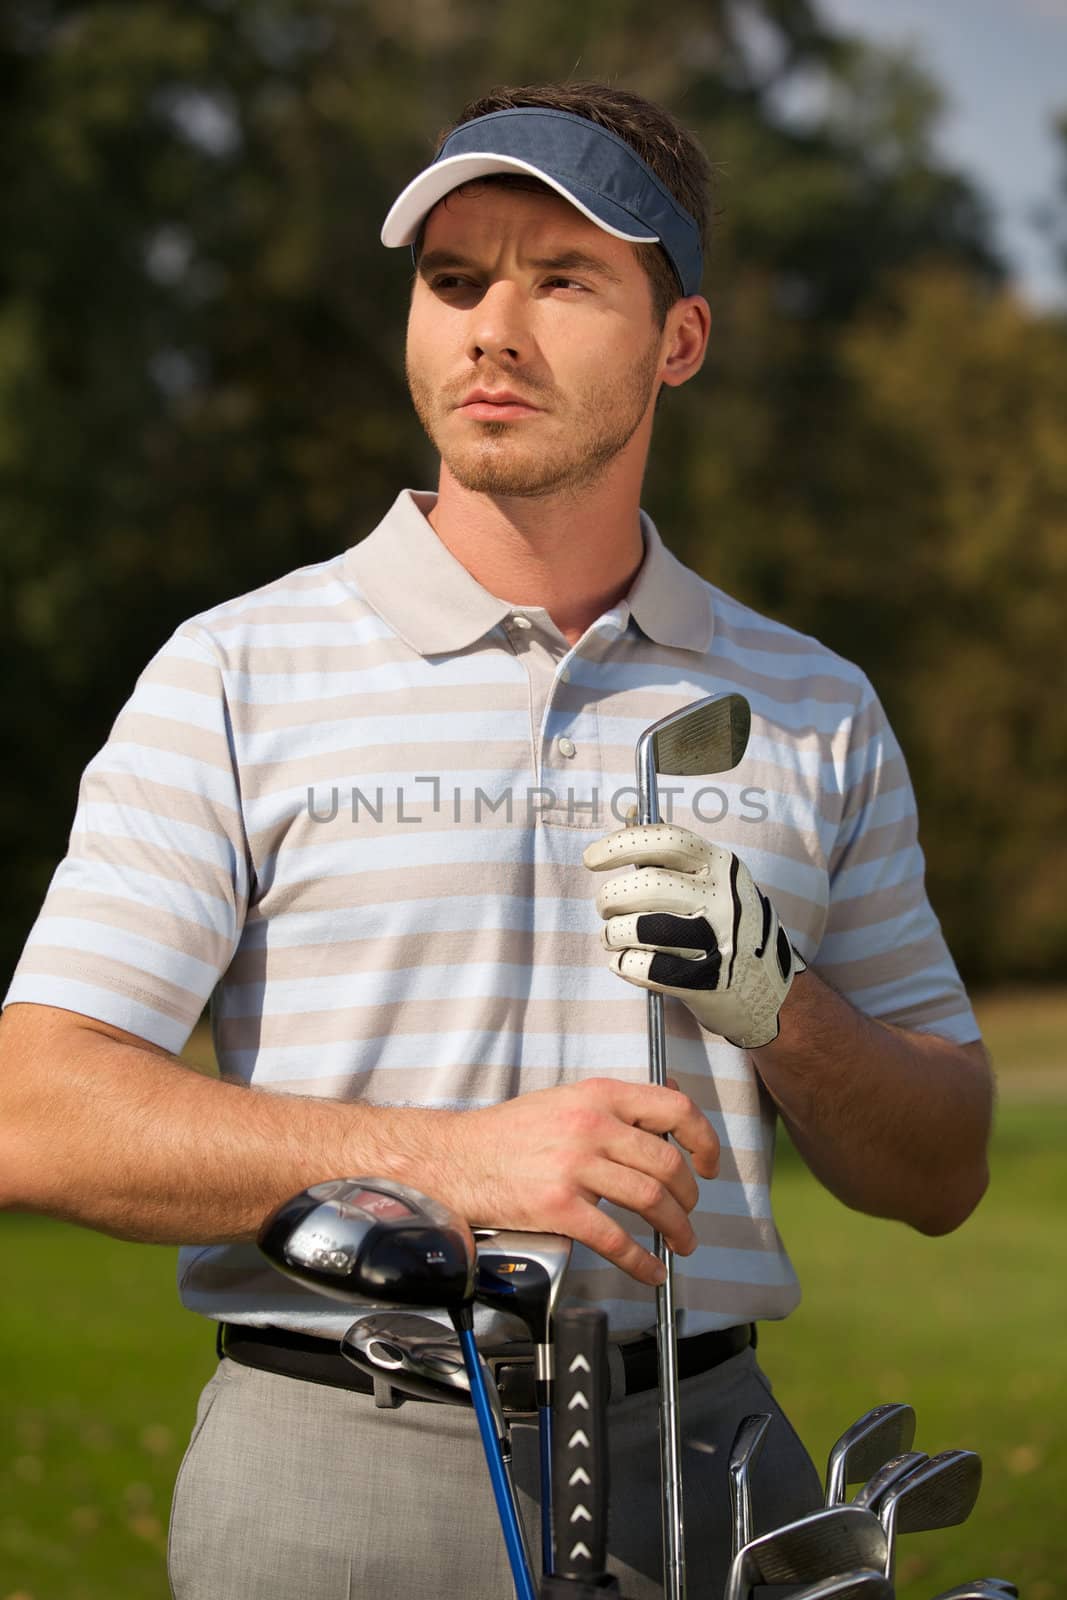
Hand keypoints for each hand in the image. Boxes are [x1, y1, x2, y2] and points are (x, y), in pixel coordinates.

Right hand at [444, 1077, 719, 1286]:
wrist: (456, 1158)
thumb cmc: (509, 1133)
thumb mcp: (566, 1101)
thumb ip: (612, 1109)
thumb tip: (662, 1124)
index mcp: (598, 1095)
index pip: (674, 1108)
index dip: (703, 1139)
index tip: (710, 1163)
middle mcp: (592, 1126)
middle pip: (667, 1164)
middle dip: (689, 1197)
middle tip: (689, 1213)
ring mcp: (575, 1166)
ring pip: (651, 1201)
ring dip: (676, 1229)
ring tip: (680, 1243)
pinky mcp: (559, 1207)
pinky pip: (616, 1239)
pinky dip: (642, 1261)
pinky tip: (651, 1270)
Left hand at [583, 822, 803, 1048]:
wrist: (766, 986)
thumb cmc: (723, 922)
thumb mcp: (710, 879)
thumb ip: (669, 851)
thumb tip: (629, 811)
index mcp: (722, 865)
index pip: (667, 840)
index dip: (621, 845)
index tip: (591, 859)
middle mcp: (724, 898)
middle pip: (648, 884)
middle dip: (610, 897)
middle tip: (604, 908)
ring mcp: (718, 940)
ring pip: (639, 928)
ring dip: (613, 934)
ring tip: (612, 937)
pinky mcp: (707, 980)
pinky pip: (644, 968)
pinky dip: (624, 965)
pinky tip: (626, 962)